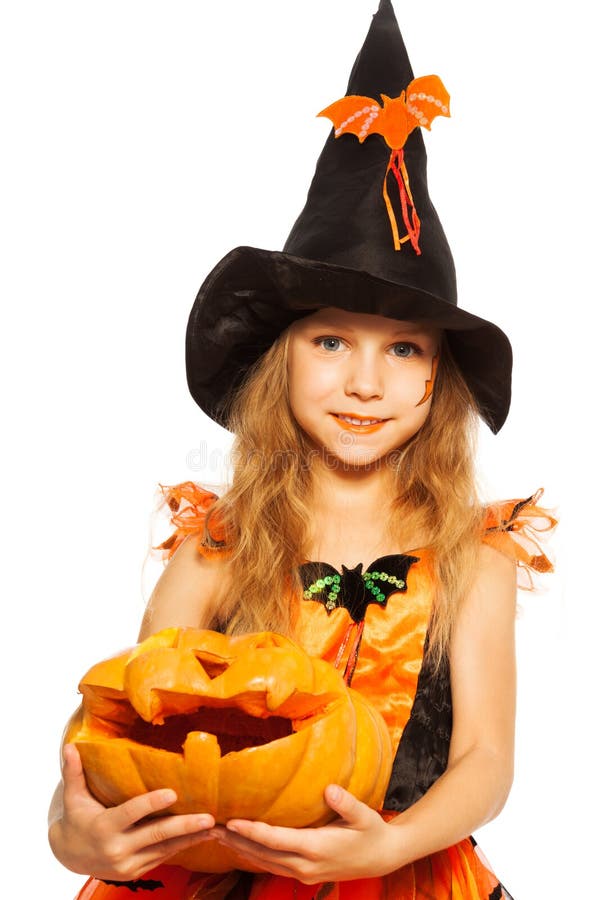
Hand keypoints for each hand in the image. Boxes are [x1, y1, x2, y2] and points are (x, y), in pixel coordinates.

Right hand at [48, 744, 214, 879]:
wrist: (70, 857)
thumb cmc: (77, 819)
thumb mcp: (73, 797)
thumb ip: (74, 773)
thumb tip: (70, 746)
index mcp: (104, 828)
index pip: (131, 813)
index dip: (151, 803)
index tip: (172, 793)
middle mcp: (117, 849)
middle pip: (156, 835)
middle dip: (184, 826)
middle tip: (207, 817)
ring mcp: (128, 864)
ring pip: (165, 850)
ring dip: (191, 838)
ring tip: (214, 826)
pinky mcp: (137, 871)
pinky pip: (163, 857)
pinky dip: (183, 847)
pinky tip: (201, 836)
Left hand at [209, 784, 400, 883]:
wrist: (382, 858)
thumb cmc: (372, 832)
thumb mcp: (364, 815)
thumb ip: (346, 803)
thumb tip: (330, 790)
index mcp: (317, 848)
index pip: (276, 840)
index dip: (252, 830)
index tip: (231, 820)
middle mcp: (306, 865)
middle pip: (263, 854)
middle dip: (237, 840)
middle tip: (211, 826)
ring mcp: (304, 873)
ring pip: (264, 863)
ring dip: (241, 849)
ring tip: (219, 835)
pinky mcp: (304, 875)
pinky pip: (272, 866)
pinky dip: (254, 856)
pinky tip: (241, 846)